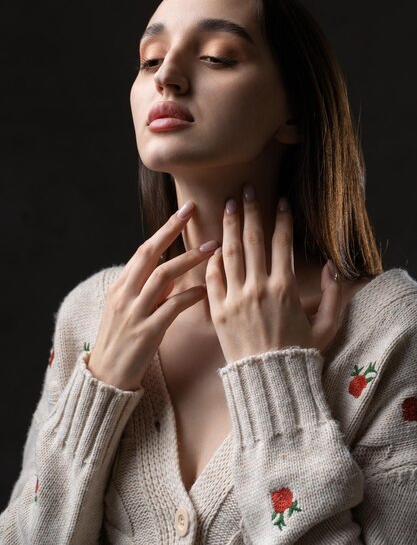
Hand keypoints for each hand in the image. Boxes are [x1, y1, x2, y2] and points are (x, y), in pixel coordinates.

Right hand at [88, 202, 217, 390]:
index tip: (183, 211)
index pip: (143, 250)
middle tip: (195, 212)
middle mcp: (124, 295)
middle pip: (149, 254)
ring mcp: (134, 312)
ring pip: (163, 276)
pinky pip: (172, 307)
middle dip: (172, 230)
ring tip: (213, 249)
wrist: (107, 378)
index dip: (164, 229)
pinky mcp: (146, 332)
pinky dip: (190, 295)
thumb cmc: (120, 342)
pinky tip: (206, 290)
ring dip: (189, 260)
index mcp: (120, 287)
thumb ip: (146, 291)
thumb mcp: (126, 311)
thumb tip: (170, 273)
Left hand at [205, 185, 342, 363]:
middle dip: (250, 211)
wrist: (268, 381)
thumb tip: (330, 267)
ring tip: (227, 204)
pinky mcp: (218, 311)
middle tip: (246, 189)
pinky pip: (212, 278)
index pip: (282, 243)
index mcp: (284, 288)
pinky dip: (213, 260)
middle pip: (253, 240)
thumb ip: (334, 296)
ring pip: (230, 253)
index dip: (282, 219)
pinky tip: (214, 245)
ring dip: (228, 226)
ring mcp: (235, 298)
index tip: (281, 201)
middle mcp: (258, 287)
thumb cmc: (299, 354)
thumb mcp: (326, 327)